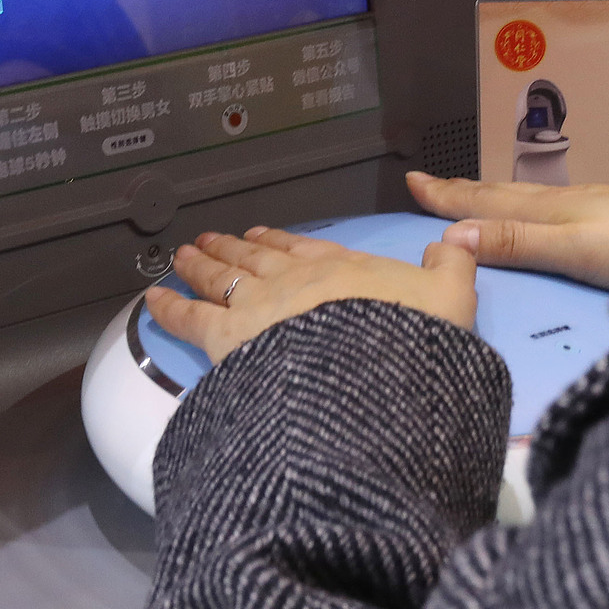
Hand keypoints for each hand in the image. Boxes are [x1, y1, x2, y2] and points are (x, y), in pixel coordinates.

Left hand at [144, 225, 476, 361]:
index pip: (305, 250)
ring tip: (182, 256)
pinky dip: (168, 306)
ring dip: (201, 264)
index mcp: (344, 269)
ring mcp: (257, 305)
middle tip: (211, 238)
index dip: (282, 242)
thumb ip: (452, 269)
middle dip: (233, 248)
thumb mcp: (451, 301)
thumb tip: (457, 241)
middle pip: (257, 259)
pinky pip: (189, 317)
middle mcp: (294, 279)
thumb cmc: (410, 341)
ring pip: (222, 278)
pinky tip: (151, 301)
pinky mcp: (227, 337)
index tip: (265, 236)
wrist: (369, 372)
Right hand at [406, 172, 608, 290]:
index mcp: (552, 210)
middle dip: (463, 190)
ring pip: (528, 200)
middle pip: (503, 195)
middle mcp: (568, 204)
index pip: (486, 201)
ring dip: (493, 197)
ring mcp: (594, 210)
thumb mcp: (574, 249)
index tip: (412, 180)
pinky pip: (553, 210)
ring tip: (472, 193)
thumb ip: (517, 242)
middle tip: (429, 182)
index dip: (448, 195)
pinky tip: (541, 214)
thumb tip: (450, 234)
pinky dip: (527, 210)